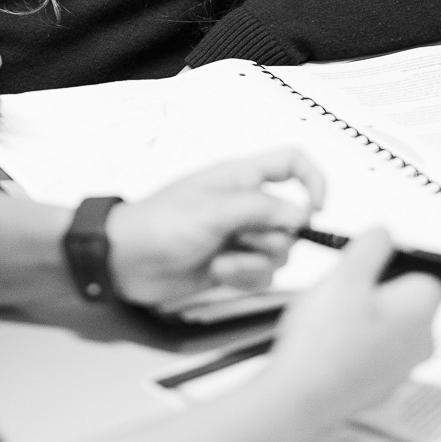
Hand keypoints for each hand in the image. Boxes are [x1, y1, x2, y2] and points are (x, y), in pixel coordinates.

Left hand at [103, 150, 327, 306]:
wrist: (126, 261)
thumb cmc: (158, 224)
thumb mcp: (213, 210)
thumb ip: (261, 209)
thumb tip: (300, 213)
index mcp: (240, 178)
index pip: (291, 163)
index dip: (312, 181)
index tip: (315, 208)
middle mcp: (244, 205)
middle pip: (289, 219)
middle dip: (272, 237)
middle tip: (243, 240)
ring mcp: (238, 237)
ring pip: (278, 252)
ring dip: (255, 263)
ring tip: (223, 261)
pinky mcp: (232, 265)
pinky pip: (261, 275)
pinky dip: (245, 278)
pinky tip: (219, 273)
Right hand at [265, 228, 440, 418]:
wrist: (299, 397)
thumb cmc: (323, 341)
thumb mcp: (345, 274)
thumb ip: (372, 244)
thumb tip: (386, 234)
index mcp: (422, 308)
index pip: (436, 269)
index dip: (406, 256)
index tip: (380, 255)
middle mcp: (423, 340)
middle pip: (412, 295)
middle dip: (381, 284)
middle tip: (345, 284)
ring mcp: (404, 366)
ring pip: (393, 322)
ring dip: (368, 312)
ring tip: (331, 314)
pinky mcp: (384, 384)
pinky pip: (378, 349)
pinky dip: (359, 340)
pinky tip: (330, 340)